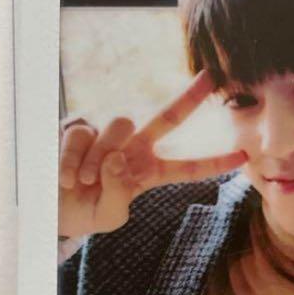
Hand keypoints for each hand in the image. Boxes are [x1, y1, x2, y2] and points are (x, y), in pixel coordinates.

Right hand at [58, 70, 246, 237]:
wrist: (50, 210)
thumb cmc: (85, 213)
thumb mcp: (109, 215)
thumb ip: (120, 192)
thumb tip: (119, 157)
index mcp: (149, 172)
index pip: (186, 167)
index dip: (213, 163)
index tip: (243, 156)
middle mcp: (133, 148)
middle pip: (168, 117)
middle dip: (190, 98)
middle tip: (211, 78)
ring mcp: (106, 135)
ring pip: (121, 125)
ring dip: (100, 157)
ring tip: (83, 181)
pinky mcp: (78, 127)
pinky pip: (84, 135)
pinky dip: (72, 161)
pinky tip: (65, 177)